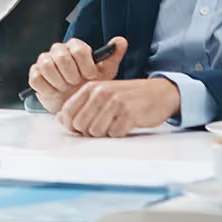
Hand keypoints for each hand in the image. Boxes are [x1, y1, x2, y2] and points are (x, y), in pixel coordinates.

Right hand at [27, 37, 126, 113]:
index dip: (85, 66)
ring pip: (46, 65)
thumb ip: (112, 55)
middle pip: (61, 57)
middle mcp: (58, 50)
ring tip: (67, 88)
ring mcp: (45, 61)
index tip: (90, 76)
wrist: (78, 103)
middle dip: (72, 75)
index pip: (78, 49)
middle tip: (77, 83)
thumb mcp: (106, 71)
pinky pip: (36, 78)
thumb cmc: (91, 85)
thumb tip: (121, 41)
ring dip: (59, 82)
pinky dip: (48, 88)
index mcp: (75, 47)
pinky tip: (56, 92)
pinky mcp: (35, 74)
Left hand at [58, 77, 180, 137]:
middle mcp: (100, 93)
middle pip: (80, 124)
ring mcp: (115, 102)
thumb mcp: (103, 94)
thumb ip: (83, 105)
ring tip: (114, 125)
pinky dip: (119, 134)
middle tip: (102, 128)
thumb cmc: (128, 96)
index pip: (68, 111)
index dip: (71, 126)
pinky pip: (114, 134)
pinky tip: (125, 126)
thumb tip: (63, 120)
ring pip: (96, 131)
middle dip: (88, 131)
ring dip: (105, 133)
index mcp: (90, 88)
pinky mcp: (129, 113)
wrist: (159, 92)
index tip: (79, 130)